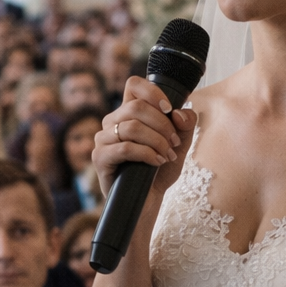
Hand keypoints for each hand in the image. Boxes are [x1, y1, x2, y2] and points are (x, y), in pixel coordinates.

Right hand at [93, 78, 196, 199]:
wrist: (147, 201)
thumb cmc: (159, 171)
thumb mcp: (179, 144)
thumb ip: (185, 124)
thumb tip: (179, 113)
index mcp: (128, 112)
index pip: (134, 85)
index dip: (153, 92)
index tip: (169, 109)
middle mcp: (112, 122)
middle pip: (137, 107)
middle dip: (162, 125)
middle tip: (173, 143)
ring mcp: (103, 139)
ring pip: (132, 127)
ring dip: (157, 141)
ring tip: (166, 155)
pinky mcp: (100, 158)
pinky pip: (125, 148)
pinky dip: (147, 154)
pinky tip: (157, 162)